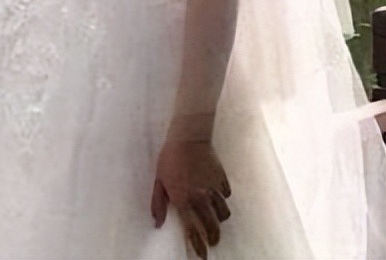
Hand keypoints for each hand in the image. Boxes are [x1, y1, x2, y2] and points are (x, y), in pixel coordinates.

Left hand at [151, 139, 230, 258]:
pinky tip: (219, 197)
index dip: (198, 245)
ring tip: (216, 221)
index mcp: (183, 200)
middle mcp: (200, 198)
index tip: (202, 256)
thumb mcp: (158, 181)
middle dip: (213, 237)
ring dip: (220, 220)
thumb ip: (158, 203)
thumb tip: (158, 223)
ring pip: (224, 213)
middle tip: (212, 242)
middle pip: (213, 226)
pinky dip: (224, 199)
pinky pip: (227, 195)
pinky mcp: (222, 180)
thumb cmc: (169, 158)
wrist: (188, 137)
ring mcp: (214, 189)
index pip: (192, 230)